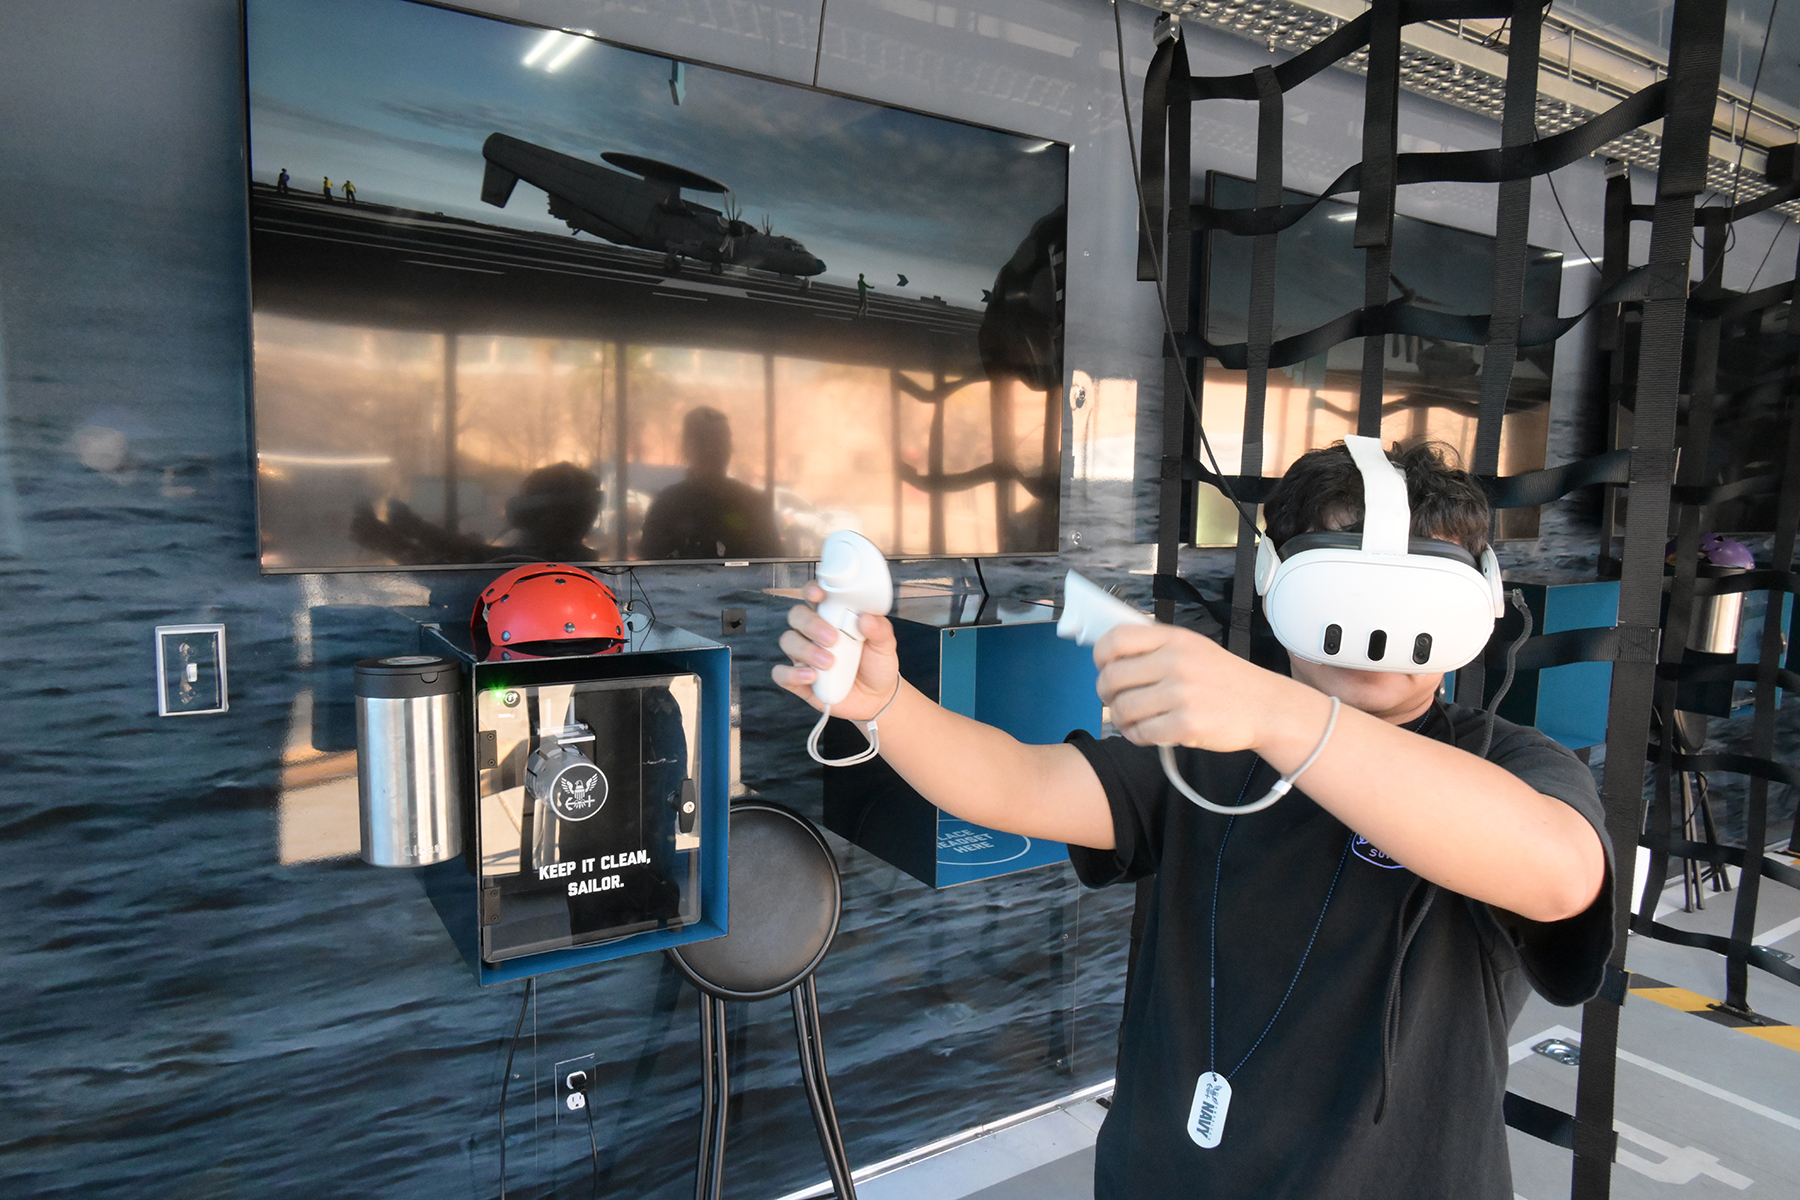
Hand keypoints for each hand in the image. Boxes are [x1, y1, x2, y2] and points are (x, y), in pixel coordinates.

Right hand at [773, 582, 901, 720]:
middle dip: (811, 624)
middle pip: (797, 616)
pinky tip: (812, 677)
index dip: (812, 590)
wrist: (876, 697)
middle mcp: (814, 633)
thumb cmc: (876, 664)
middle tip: (832, 639)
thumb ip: (880, 629)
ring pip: (788, 641)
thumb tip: (867, 618)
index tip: (819, 594)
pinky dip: (792, 674)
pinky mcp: (799, 679)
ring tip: (829, 663)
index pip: (815, 596)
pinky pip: (782, 674)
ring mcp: (804, 656)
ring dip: (806, 650)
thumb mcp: (885, 645)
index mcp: (833, 616)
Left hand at [1095, 623, 1294, 752]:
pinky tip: (1147, 733)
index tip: (1104, 667)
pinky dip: (1137, 736)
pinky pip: (1141, 733)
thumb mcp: (1193, 647)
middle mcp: (1176, 663)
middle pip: (1112, 678)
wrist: (1265, 706)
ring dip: (1121, 719)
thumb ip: (1155, 647)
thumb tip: (1110, 653)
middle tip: (1115, 700)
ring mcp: (1181, 695)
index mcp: (1174, 639)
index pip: (1116, 639)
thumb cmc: (1224, 679)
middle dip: (1106, 694)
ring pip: (1123, 709)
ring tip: (1132, 720)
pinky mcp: (1186, 725)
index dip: (1100, 656)